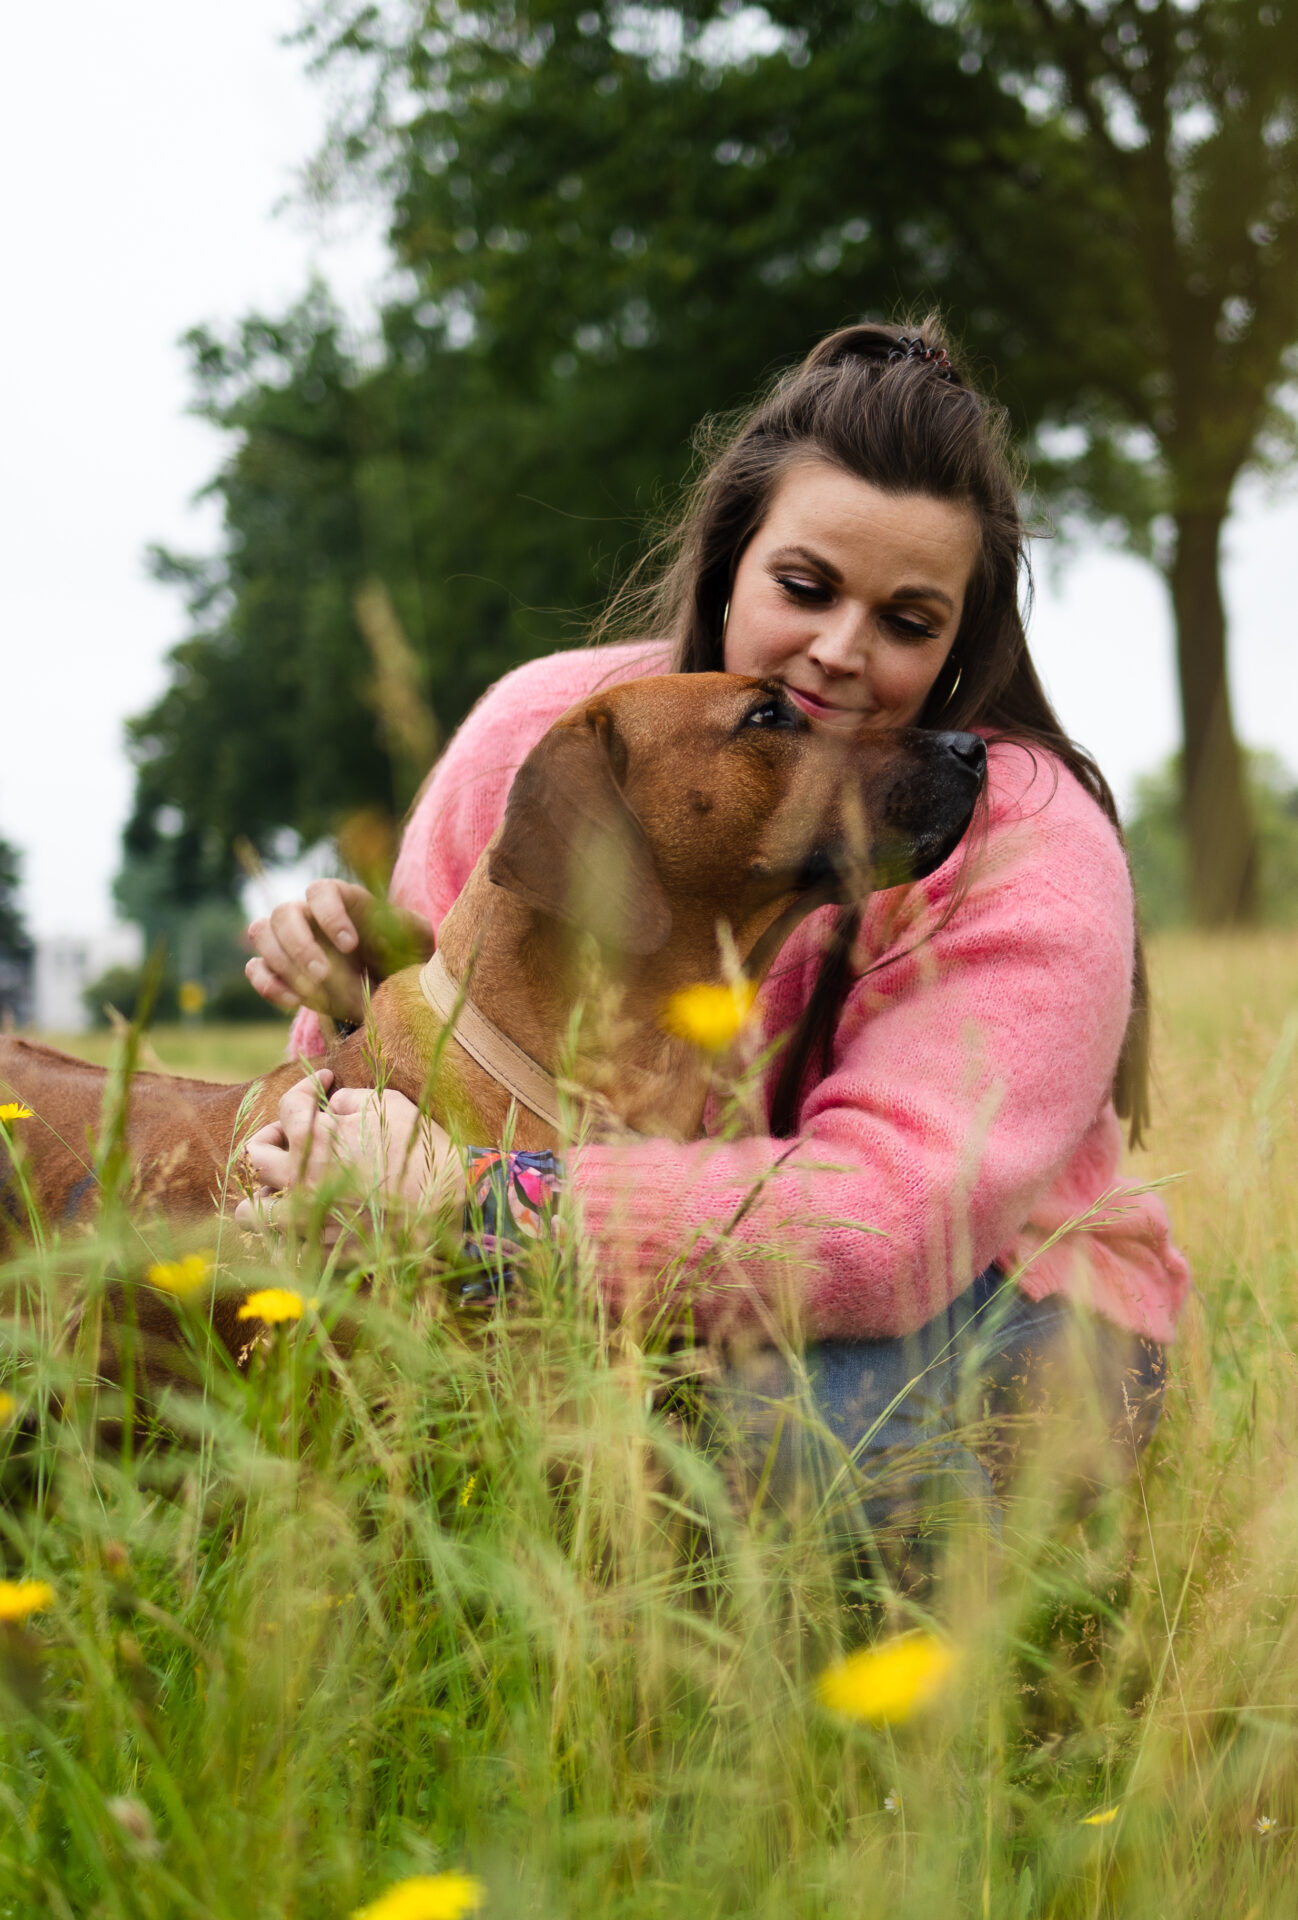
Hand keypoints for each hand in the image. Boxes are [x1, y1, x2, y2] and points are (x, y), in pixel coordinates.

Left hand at [233, 1070, 463, 1230]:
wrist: (449, 1206)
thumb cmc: (421, 1151)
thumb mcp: (389, 1106)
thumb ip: (350, 1101)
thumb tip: (333, 1106)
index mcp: (315, 1138)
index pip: (289, 1104)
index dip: (307, 1087)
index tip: (325, 1083)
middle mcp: (300, 1179)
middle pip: (255, 1155)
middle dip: (272, 1137)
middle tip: (296, 1135)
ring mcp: (306, 1219)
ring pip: (250, 1213)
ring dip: (263, 1194)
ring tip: (284, 1186)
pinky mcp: (320, 1250)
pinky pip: (280, 1249)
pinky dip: (282, 1236)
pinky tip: (302, 1222)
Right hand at [245, 880, 434, 1021]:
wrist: (386, 987)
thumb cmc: (401, 955)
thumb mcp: (414, 939)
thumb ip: (405, 927)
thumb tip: (384, 928)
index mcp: (341, 899)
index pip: (320, 891)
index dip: (329, 914)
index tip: (350, 945)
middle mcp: (308, 914)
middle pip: (283, 913)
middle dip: (300, 945)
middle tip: (324, 974)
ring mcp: (287, 939)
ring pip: (261, 933)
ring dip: (283, 964)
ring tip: (314, 990)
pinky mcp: (276, 968)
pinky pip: (255, 968)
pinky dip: (268, 984)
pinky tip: (295, 1001)